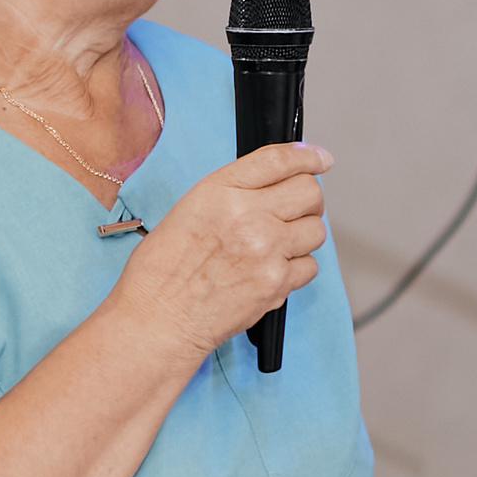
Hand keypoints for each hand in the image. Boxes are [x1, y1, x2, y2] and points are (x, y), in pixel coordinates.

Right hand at [113, 142, 330, 356]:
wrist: (157, 320)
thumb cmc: (160, 271)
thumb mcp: (188, 210)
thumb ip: (233, 192)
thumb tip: (274, 184)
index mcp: (219, 192)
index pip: (279, 161)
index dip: (307, 156)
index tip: (319, 159)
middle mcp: (248, 216)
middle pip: (309, 192)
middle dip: (307, 199)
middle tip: (295, 210)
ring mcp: (267, 251)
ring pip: (316, 229)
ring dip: (302, 234)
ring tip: (275, 246)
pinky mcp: (277, 284)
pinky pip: (309, 266)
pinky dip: (296, 267)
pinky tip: (270, 271)